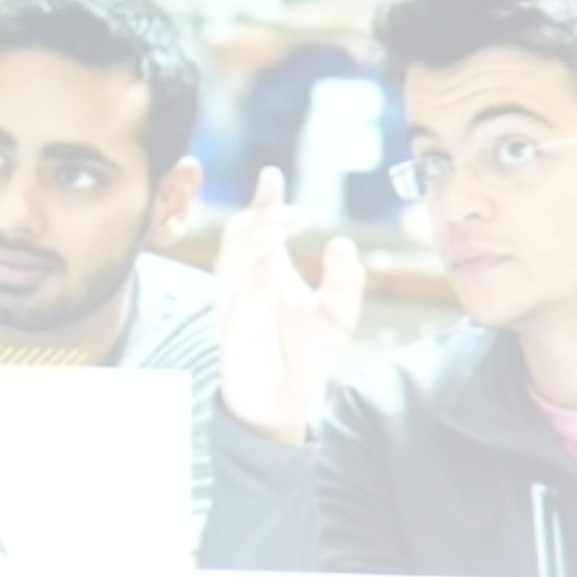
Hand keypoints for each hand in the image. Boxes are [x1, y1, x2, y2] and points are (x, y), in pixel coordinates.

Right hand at [211, 173, 369, 444]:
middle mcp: (248, 280)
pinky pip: (235, 302)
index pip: (261, 225)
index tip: (272, 175)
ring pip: (231, 258)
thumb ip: (345, 281)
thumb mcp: (338, 314)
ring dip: (255, 241)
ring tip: (281, 231)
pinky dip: (251, 287)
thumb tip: (343, 243)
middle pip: (240, 232)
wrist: (285, 401)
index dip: (264, 200)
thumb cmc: (304, 355)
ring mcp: (237, 303)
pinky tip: (271, 280)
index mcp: (270, 270)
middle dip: (263, 215)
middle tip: (296, 214)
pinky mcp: (234, 331)